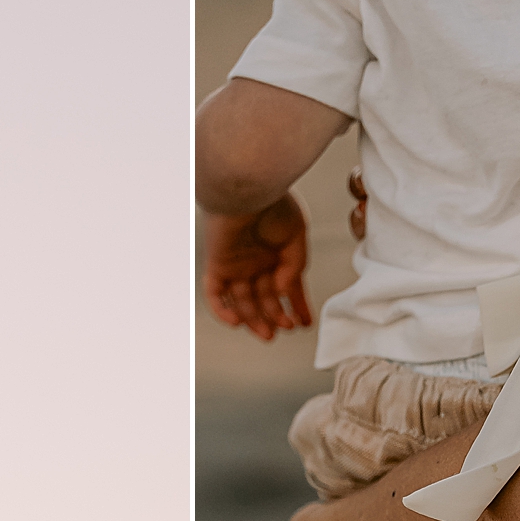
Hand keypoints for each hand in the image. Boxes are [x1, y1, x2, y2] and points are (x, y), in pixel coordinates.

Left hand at [202, 195, 311, 340]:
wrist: (247, 186)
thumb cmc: (274, 203)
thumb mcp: (297, 236)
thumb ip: (294, 267)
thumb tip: (284, 292)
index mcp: (277, 255)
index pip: (287, 288)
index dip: (297, 307)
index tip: (305, 324)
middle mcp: (256, 263)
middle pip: (264, 299)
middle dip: (275, 316)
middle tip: (285, 328)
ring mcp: (235, 265)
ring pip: (242, 302)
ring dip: (255, 320)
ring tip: (268, 334)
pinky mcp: (217, 264)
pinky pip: (215, 294)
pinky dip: (223, 311)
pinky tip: (237, 323)